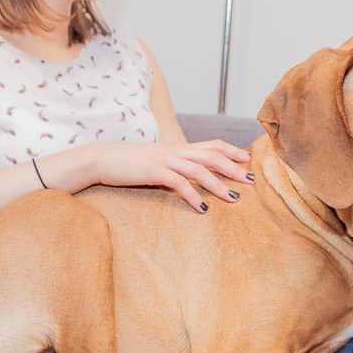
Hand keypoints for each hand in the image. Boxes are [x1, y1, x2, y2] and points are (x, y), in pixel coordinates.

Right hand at [88, 140, 252, 211]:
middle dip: (234, 168)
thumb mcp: (156, 160)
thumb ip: (174, 164)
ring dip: (219, 184)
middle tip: (251, 180)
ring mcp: (165, 160)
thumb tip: (190, 175)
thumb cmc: (129, 163)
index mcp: (178, 147)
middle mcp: (175, 151)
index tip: (248, 160)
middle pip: (212, 155)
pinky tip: (203, 208)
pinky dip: (193, 195)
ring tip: (234, 198)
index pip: (211, 144)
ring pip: (200, 169)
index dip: (231, 151)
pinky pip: (179, 183)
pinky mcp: (154, 172)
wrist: (101, 158)